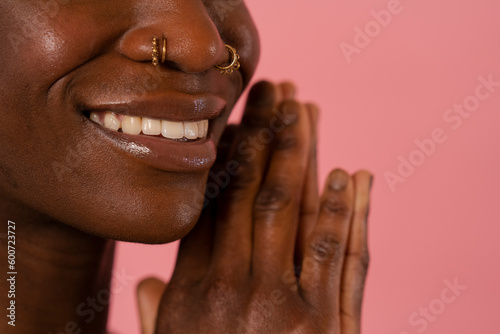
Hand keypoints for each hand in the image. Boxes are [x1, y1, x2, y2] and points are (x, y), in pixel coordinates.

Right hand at [137, 81, 372, 333]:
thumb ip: (157, 314)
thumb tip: (143, 284)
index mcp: (189, 292)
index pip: (208, 208)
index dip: (226, 159)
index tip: (239, 124)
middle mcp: (228, 288)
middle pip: (247, 192)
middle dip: (261, 134)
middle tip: (272, 90)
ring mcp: (276, 303)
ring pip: (288, 208)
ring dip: (298, 152)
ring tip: (304, 108)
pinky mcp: (320, 323)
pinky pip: (329, 251)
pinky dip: (338, 209)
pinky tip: (345, 174)